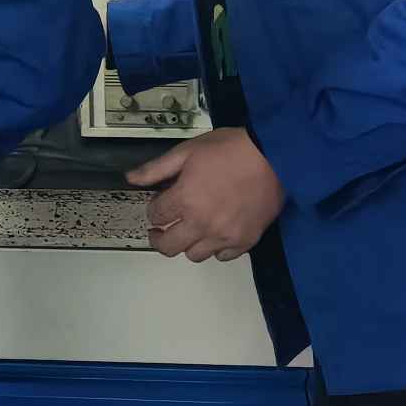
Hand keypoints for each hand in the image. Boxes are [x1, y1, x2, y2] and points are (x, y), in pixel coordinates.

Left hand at [126, 127, 285, 262]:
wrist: (274, 156)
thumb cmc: (229, 148)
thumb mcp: (188, 150)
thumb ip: (157, 168)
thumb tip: (130, 178)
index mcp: (184, 199)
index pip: (155, 215)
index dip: (153, 208)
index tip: (159, 202)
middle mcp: (201, 224)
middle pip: (169, 246)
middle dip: (159, 237)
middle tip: (160, 229)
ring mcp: (224, 236)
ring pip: (194, 255)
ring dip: (188, 243)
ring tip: (191, 229)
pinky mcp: (245, 242)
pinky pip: (223, 257)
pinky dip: (215, 248)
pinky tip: (216, 233)